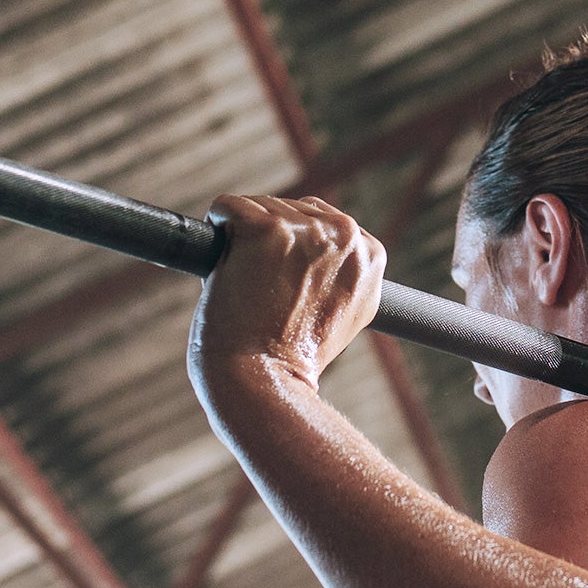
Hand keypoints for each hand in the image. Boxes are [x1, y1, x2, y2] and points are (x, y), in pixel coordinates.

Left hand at [189, 195, 384, 396]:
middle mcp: (346, 236)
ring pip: (259, 207)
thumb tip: (320, 242)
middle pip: (292, 209)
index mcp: (371, 255)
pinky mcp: (264, 228)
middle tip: (265, 292)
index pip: (325, 222)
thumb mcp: (344, 315)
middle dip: (269, 241)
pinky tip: (224, 267)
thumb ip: (341, 272)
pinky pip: (228, 207)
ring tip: (249, 288)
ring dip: (242, 241)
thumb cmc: (294, 356)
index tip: (287, 287)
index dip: (295, 251)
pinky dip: (216, 229)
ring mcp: (305, 230)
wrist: (266, 381)